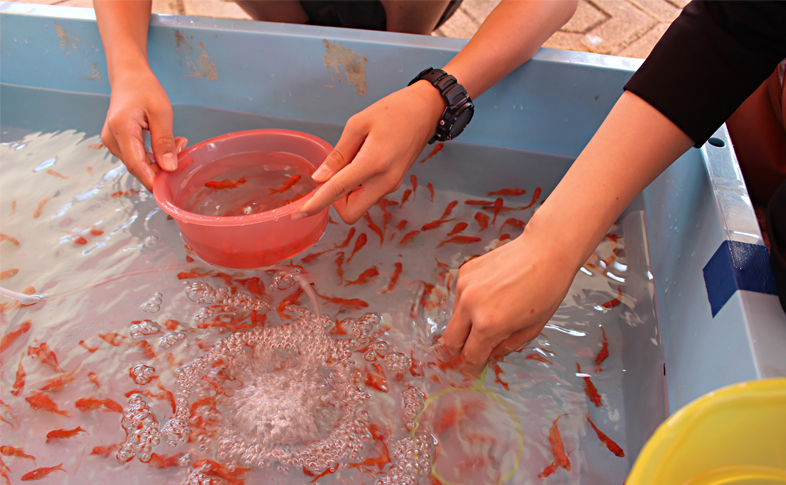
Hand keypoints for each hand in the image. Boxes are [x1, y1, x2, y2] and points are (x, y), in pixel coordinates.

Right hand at [101, 67, 187, 190]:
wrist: (128, 77)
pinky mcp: (118, 143)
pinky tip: (169, 144)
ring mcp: (113, 143)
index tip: (172, 188)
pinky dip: (155, 155)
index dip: (154, 181)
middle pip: (139, 167)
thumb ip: (164, 141)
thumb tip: (169, 168)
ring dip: (161, 160)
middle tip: (184, 150)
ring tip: (178, 142)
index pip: (136, 165)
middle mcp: (112, 139)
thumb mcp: (161, 112)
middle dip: (164, 167)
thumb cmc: (144, 89)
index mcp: (121, 129)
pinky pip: (138, 157)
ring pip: (140, 164)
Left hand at [295, 81, 443, 222]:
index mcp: (374, 163)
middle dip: (335, 201)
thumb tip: (319, 179)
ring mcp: (391, 186)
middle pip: (350, 213)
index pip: (337, 191)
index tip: (299, 213)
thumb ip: (338, 154)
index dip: (315, 204)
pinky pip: (368, 195)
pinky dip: (357, 187)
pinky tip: (361, 161)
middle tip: (334, 173)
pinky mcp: (393, 184)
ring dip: (347, 192)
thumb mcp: (359, 124)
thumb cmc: (394, 111)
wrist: (427, 111)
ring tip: (354, 157)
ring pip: (359, 205)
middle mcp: (384, 182)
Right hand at [440, 227, 576, 370]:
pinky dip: (470, 302)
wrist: (545, 251)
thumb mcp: (532, 328)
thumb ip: (506, 346)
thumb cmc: (546, 290)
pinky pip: (460, 297)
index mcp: (488, 325)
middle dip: (460, 350)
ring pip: (454, 317)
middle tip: (473, 349)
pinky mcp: (464, 272)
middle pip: (450, 341)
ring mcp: (464, 287)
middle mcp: (470, 306)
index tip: (474, 368)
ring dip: (466, 324)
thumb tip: (489, 354)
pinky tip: (491, 293)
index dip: (473, 365)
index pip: (470, 355)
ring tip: (491, 314)